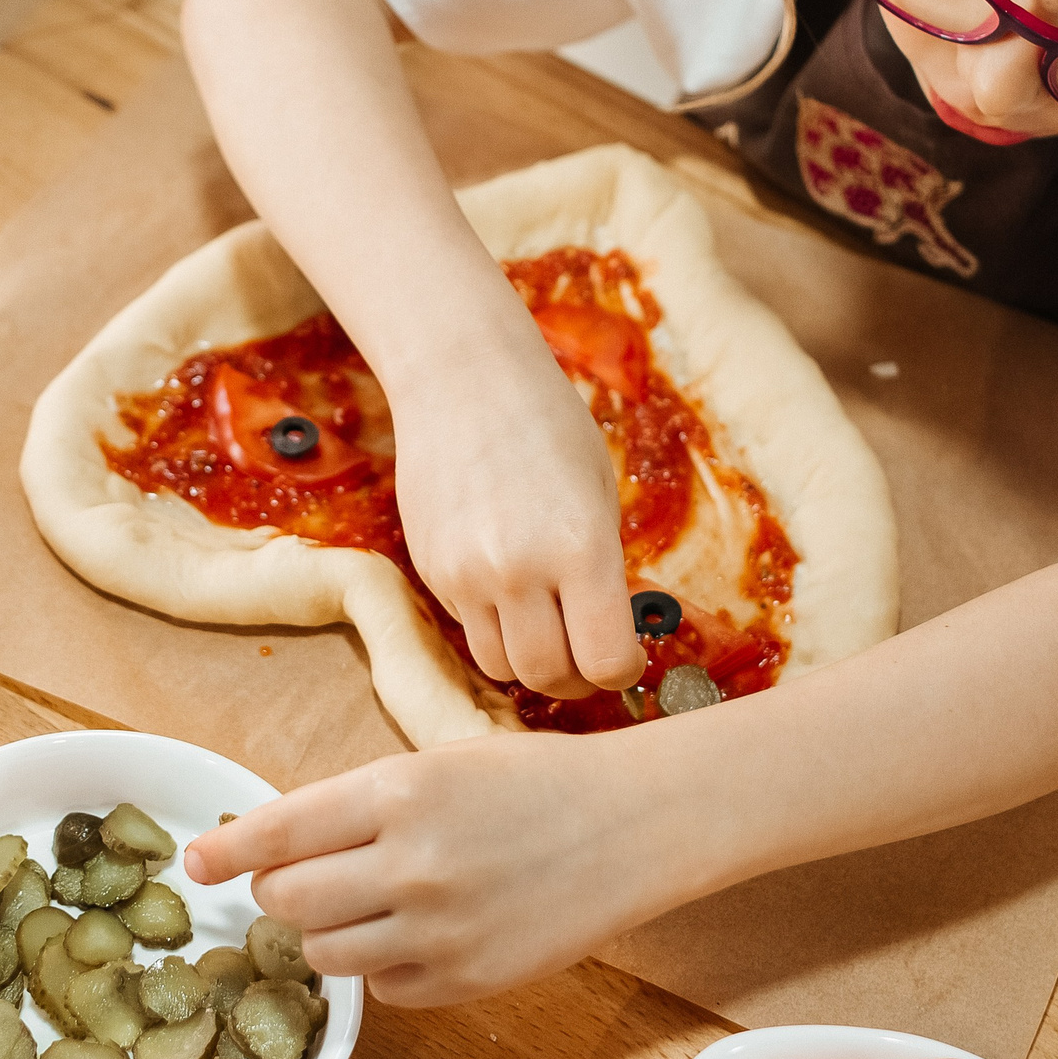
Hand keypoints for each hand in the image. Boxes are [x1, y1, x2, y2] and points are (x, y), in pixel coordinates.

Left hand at [189, 730, 673, 1003]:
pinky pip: (382, 988)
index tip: (197, 861)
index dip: (227, 850)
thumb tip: (272, 841)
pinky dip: (381, 965)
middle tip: (300, 877)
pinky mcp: (466, 980)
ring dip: (325, 932)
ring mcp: (439, 930)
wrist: (631, 826)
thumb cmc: (532, 780)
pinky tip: (415, 931)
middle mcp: (411, 863)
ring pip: (325, 953)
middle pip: (288, 901)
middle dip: (280, 890)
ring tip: (364, 902)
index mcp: (399, 791)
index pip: (280, 831)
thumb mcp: (437, 762)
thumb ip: (356, 802)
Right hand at [389, 344, 643, 696]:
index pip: (605, 661)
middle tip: (588, 657)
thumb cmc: (547, 426)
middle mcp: (517, 570)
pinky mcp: (430, 570)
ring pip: (500, 665)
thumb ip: (603, 570)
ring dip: (530, 661)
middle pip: (548, 676)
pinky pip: (467, 627)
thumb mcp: (600, 494)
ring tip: (549, 630)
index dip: (622, 671)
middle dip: (575, 678)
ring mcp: (464, 574)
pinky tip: (507, 586)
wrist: (461, 380)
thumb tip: (608, 635)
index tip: (627, 658)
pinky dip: (494, 625)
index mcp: (579, 548)